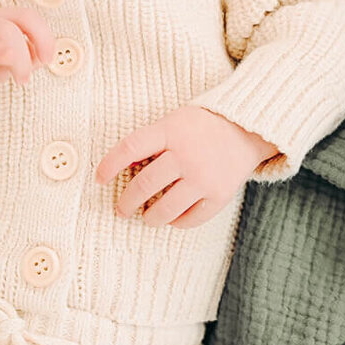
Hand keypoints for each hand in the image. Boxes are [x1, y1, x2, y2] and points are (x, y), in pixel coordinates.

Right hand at [0, 4, 56, 120]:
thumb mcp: (7, 64)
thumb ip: (27, 57)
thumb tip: (44, 55)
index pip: (24, 15)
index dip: (42, 35)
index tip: (48, 57)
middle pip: (8, 27)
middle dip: (25, 54)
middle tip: (26, 77)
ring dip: (12, 56)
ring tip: (20, 78)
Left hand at [95, 105, 280, 229]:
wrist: (246, 128)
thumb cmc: (200, 127)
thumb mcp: (173, 122)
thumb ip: (151, 142)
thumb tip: (121, 170)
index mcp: (170, 132)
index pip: (130, 148)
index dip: (109, 165)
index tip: (98, 179)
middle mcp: (186, 155)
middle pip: (144, 185)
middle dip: (126, 202)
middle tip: (122, 208)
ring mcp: (203, 177)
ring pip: (165, 209)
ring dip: (149, 218)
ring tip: (146, 217)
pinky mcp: (219, 195)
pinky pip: (190, 219)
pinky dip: (177, 222)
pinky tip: (172, 218)